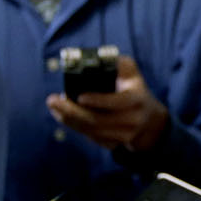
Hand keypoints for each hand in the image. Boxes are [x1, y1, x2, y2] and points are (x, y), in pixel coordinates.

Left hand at [47, 54, 168, 152]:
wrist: (149, 120)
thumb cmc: (134, 90)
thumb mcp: (133, 74)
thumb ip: (120, 63)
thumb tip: (100, 57)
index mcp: (137, 100)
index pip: (118, 102)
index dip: (99, 100)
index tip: (79, 97)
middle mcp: (133, 120)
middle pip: (98, 120)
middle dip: (72, 112)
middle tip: (52, 101)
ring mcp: (124, 135)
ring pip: (92, 130)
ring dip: (69, 119)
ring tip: (54, 107)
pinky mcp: (115, 143)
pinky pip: (91, 137)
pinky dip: (74, 126)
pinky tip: (62, 116)